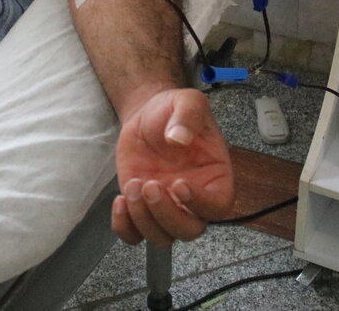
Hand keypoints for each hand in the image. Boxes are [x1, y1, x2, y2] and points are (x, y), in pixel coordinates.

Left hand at [112, 87, 233, 246]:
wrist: (147, 114)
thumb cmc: (173, 110)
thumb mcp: (187, 101)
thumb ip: (189, 115)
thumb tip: (179, 137)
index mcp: (215, 178)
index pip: (218, 206)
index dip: (200, 203)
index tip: (180, 183)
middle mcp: (193, 200)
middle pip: (189, 230)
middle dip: (167, 214)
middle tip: (151, 185)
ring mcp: (167, 207)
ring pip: (162, 237)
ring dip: (144, 219)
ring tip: (133, 185)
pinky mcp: (142, 209)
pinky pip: (134, 235)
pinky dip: (124, 227)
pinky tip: (120, 200)